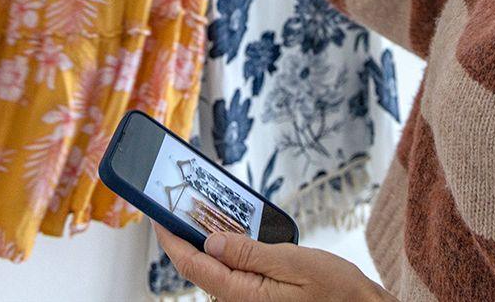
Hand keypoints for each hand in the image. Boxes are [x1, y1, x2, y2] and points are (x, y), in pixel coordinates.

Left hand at [152, 221, 395, 301]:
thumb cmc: (338, 293)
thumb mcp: (294, 263)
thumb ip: (250, 252)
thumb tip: (210, 242)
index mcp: (243, 295)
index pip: (192, 265)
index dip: (169, 238)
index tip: (156, 213)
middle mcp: (241, 301)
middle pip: (200, 265)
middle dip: (186, 233)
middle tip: (178, 202)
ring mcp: (250, 300)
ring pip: (216, 267)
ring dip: (207, 239)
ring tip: (203, 209)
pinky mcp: (261, 297)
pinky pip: (235, 271)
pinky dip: (229, 248)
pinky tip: (235, 229)